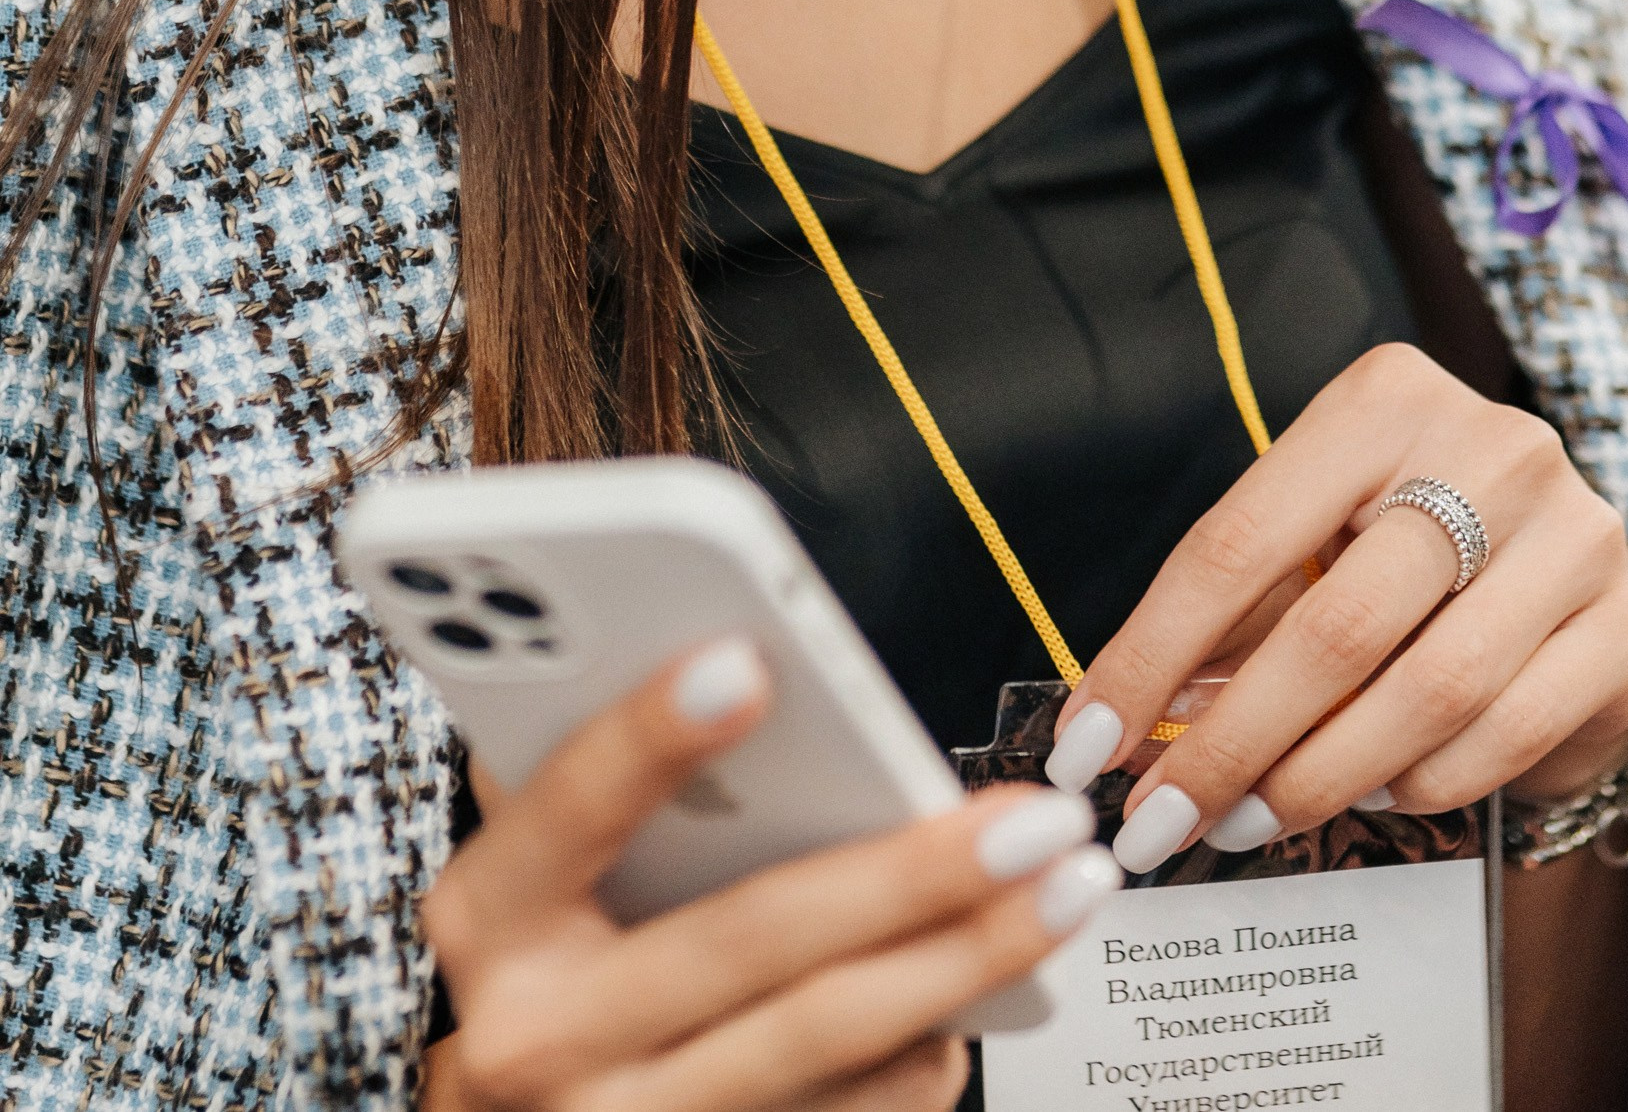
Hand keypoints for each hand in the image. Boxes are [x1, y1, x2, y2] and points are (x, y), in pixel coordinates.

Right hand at [423, 636, 1119, 1108]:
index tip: (746, 660)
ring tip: (1068, 883)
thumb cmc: (547, 959)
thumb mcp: (535, 868)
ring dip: (966, 956)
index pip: (564, 811)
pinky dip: (931, 1045)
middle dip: (908, 872)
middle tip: (1031, 814)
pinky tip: (999, 980)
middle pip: (748, 942)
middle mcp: (539, 1041)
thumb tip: (739, 653)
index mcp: (489, 922)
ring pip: (823, 1038)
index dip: (647, 734)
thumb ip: (609, 776)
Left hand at [1044, 342, 1627, 872]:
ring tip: (1250, 820)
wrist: (1572, 582)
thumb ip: (1234, 619)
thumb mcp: (1315, 547)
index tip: (1087, 745)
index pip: (1240, 540)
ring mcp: (1577, 532)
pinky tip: (1370, 795)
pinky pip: (1502, 735)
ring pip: (1424, 691)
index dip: (1152, 652)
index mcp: (1385, 399)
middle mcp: (1492, 445)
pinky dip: (1418, 783)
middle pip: (1335, 626)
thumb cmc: (1410, 561)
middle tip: (1161, 821)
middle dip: (1232, 744)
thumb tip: (1121, 723)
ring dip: (1319, 778)